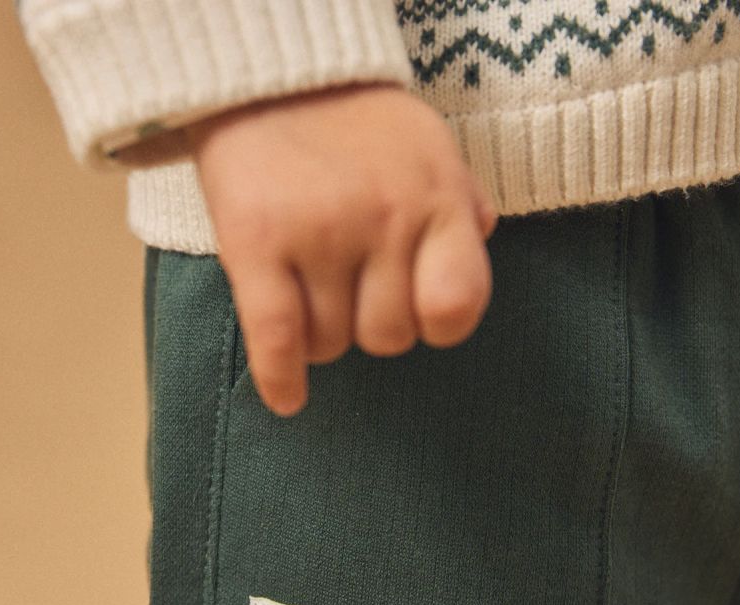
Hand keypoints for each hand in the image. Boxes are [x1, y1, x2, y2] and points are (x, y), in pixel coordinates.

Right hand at [183, 82, 497, 416]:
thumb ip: (461, 202)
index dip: (436, 325)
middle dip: (368, 326)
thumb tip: (481, 239)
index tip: (415, 314)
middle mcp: (387, 219)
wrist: (270, 70)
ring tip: (309, 295)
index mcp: (438, 200)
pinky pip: (279, 338)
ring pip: (331, 344)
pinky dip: (281, 379)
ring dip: (321, 336)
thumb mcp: (429, 149)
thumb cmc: (357, 122)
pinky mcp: (258, 241)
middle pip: (387, 338)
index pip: (457, 308)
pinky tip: (287, 400)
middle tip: (349, 291)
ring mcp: (323, 232)